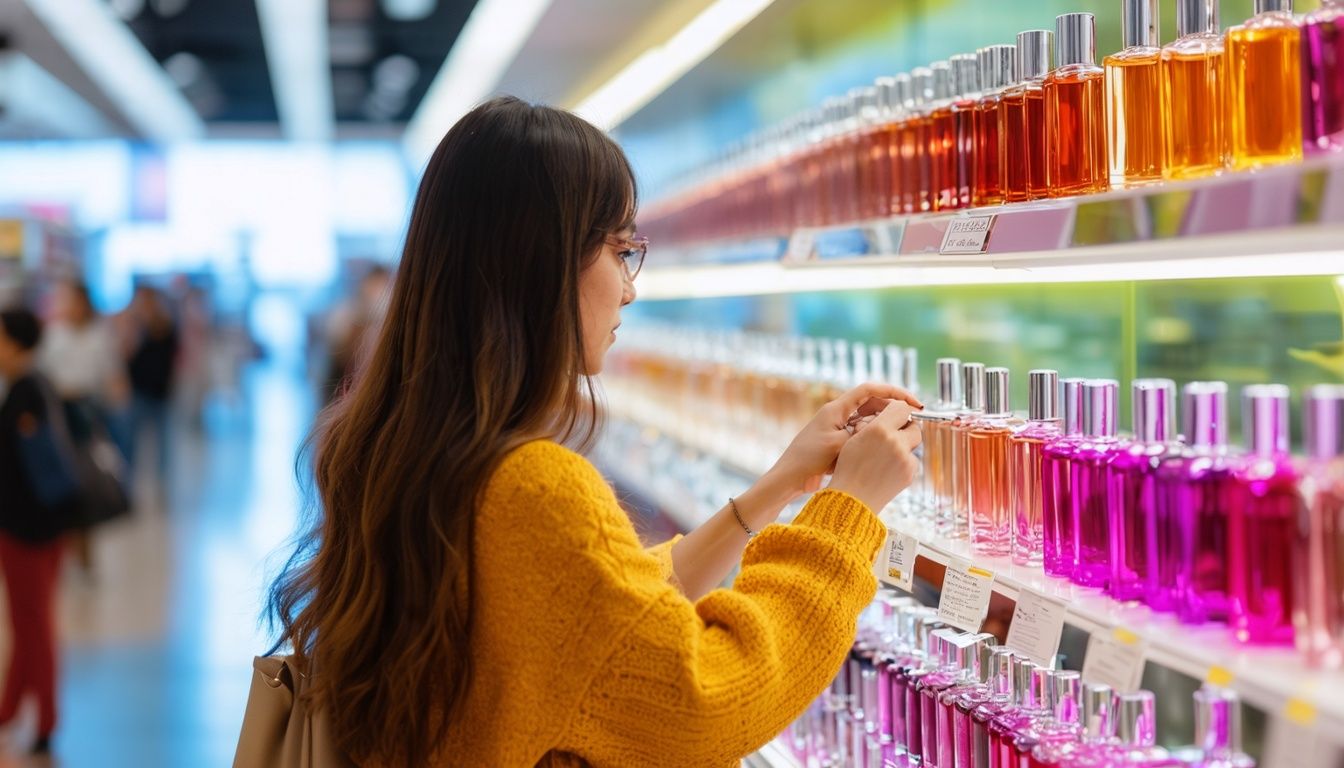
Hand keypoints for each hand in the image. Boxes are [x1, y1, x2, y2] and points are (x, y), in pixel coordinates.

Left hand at [763, 382, 922, 501]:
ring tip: (901, 435)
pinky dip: (873, 438)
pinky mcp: (837, 443)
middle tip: (911, 421)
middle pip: (871, 403)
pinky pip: (861, 434)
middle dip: (892, 409)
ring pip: (867, 420)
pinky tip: (884, 448)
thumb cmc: (809, 460)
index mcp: (836, 409)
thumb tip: (887, 427)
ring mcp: (836, 428)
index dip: (894, 392)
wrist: (788, 480)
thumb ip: (864, 433)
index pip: (870, 390)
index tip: (913, 403)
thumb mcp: (841, 445)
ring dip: (884, 424)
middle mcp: (837, 414)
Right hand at [827, 395, 923, 512]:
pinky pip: (911, 460)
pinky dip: (902, 462)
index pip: (902, 407)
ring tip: (884, 456)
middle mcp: (896, 442)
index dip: (899, 410)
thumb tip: (889, 416)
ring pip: (913, 445)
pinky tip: (886, 469)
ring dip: (904, 446)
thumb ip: (874, 425)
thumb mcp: (855, 439)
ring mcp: (906, 459)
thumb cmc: (849, 468)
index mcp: (879, 430)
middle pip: (915, 426)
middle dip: (906, 428)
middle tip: (895, 433)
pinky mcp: (910, 473)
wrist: (852, 498)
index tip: (895, 414)